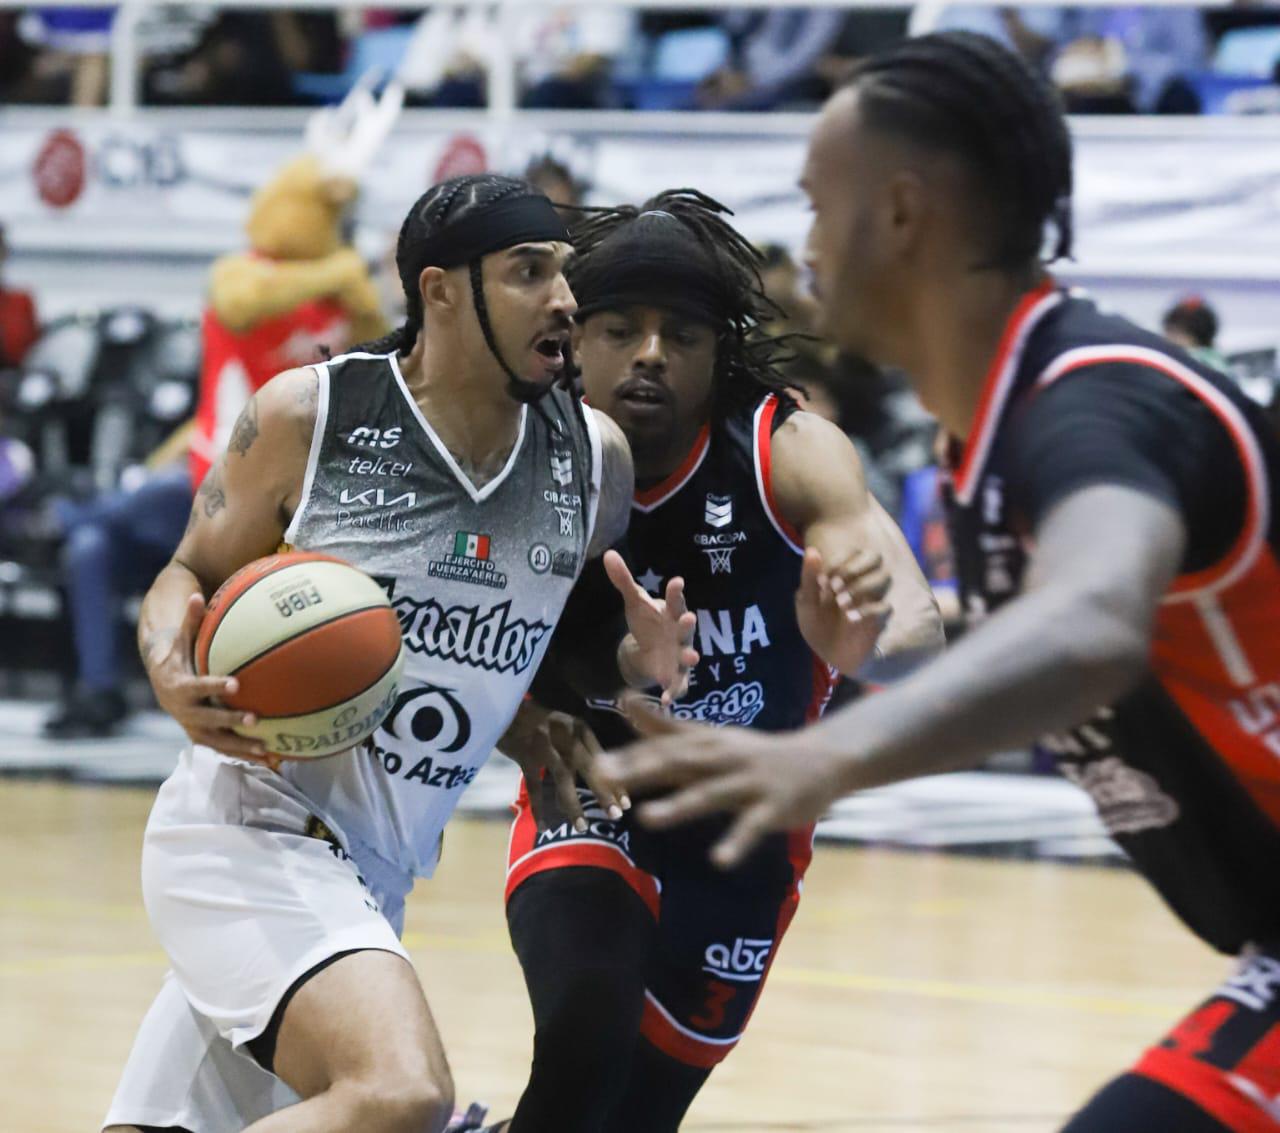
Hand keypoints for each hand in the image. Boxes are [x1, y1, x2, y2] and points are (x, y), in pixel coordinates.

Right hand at [145, 593, 279, 768]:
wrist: (163, 679)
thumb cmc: (179, 652)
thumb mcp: (181, 637)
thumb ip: (191, 620)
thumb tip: (197, 594)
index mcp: (178, 686)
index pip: (196, 687)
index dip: (214, 686)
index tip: (236, 683)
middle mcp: (182, 710)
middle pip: (207, 719)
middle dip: (230, 721)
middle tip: (256, 718)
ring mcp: (191, 726)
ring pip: (216, 741)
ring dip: (240, 746)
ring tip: (267, 748)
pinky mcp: (201, 736)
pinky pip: (223, 748)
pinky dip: (242, 754)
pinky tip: (269, 757)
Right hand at [499, 702, 626, 831]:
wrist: (503, 707)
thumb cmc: (536, 720)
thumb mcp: (564, 725)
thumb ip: (579, 746)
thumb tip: (600, 776)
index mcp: (578, 727)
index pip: (602, 757)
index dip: (615, 781)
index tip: (626, 803)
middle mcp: (564, 734)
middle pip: (588, 766)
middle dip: (603, 792)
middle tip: (616, 815)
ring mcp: (544, 745)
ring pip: (563, 778)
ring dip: (573, 804)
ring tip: (582, 826)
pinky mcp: (525, 756)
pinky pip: (534, 787)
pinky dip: (539, 808)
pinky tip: (544, 825)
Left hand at [598, 699, 844, 869]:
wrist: (820, 760)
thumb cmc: (754, 753)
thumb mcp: (711, 737)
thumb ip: (667, 727)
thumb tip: (624, 702)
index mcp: (707, 743)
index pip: (664, 748)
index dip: (630, 756)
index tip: (595, 764)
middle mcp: (724, 758)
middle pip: (679, 763)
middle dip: (642, 770)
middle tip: (605, 776)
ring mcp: (749, 783)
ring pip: (710, 793)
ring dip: (679, 805)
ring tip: (646, 818)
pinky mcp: (773, 808)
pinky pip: (752, 827)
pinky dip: (736, 843)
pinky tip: (719, 861)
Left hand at [603, 550, 698, 706]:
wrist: (652, 650)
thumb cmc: (649, 622)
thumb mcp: (635, 602)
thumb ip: (624, 580)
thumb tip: (608, 554)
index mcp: (671, 613)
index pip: (675, 600)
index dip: (676, 592)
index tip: (676, 581)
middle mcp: (680, 634)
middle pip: (685, 628)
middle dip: (687, 624)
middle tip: (690, 618)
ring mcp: (680, 655)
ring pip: (688, 656)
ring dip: (690, 657)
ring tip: (692, 658)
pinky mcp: (676, 675)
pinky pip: (679, 684)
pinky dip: (675, 692)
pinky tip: (667, 701)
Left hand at [796, 546, 890, 675]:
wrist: (829, 653)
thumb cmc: (817, 624)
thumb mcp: (807, 601)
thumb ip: (809, 577)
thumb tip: (811, 550)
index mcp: (845, 573)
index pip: (851, 552)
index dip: (837, 562)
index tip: (821, 580)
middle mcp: (862, 580)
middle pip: (874, 557)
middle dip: (852, 569)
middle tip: (833, 586)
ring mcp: (873, 598)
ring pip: (884, 577)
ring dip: (861, 586)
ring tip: (840, 603)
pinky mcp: (879, 618)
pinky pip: (885, 606)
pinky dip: (867, 610)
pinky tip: (850, 618)